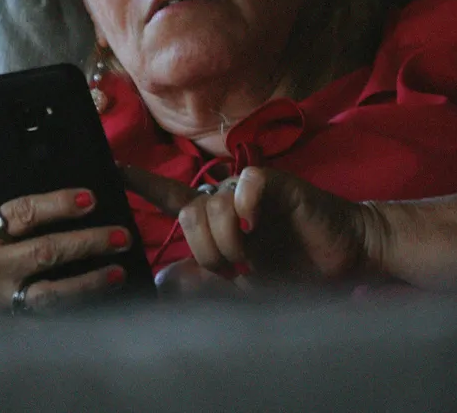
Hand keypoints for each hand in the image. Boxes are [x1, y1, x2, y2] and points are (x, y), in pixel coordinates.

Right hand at [0, 145, 131, 316]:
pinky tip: (99, 303)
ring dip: (88, 284)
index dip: (58, 205)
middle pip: (46, 253)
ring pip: (50, 294)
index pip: (24, 214)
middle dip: (87, 244)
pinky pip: (43, 319)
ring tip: (118, 272)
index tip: (90, 198)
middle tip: (121, 235)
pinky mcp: (3, 322)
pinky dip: (72, 313)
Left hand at [121, 165, 385, 285]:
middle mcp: (226, 197)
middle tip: (230, 270)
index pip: (170, 196)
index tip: (112, 169)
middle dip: (202, 251)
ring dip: (226, 243)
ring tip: (249, 259)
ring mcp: (249, 188)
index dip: (141, 182)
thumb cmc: (295, 268)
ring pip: (211, 206)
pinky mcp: (276, 182)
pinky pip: (244, 186)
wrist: (344, 255)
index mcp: (216, 217)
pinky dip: (245, 210)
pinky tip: (257, 227)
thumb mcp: (245, 287)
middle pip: (186, 213)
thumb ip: (205, 284)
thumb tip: (163, 280)